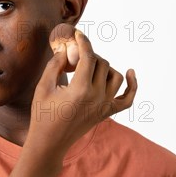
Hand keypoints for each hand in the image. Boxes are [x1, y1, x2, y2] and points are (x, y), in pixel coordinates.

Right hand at [26, 26, 136, 169]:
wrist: (49, 142)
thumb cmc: (42, 114)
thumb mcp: (44, 87)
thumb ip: (55, 65)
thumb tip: (66, 50)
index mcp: (80, 89)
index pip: (88, 57)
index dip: (83, 42)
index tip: (78, 34)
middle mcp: (97, 97)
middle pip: (101, 64)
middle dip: (88, 55)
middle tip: (73, 58)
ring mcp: (104, 106)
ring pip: (115, 76)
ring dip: (104, 66)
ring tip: (88, 67)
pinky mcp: (106, 113)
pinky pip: (127, 98)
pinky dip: (132, 85)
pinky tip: (130, 72)